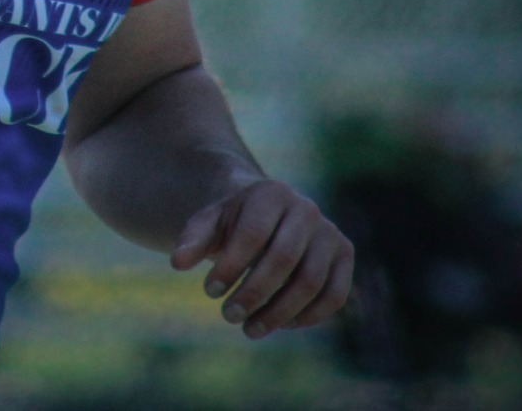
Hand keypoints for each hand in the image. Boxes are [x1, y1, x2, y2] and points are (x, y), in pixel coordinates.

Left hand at [171, 179, 353, 339]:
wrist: (267, 214)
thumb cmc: (233, 222)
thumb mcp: (208, 224)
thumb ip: (192, 239)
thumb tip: (177, 262)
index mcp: (270, 192)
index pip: (252, 234)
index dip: (231, 266)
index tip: (209, 291)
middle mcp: (306, 208)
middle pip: (283, 260)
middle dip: (253, 294)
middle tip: (228, 316)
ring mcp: (329, 232)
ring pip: (310, 282)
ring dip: (279, 312)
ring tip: (249, 329)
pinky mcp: (344, 255)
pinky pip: (334, 295)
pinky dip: (310, 316)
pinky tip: (281, 325)